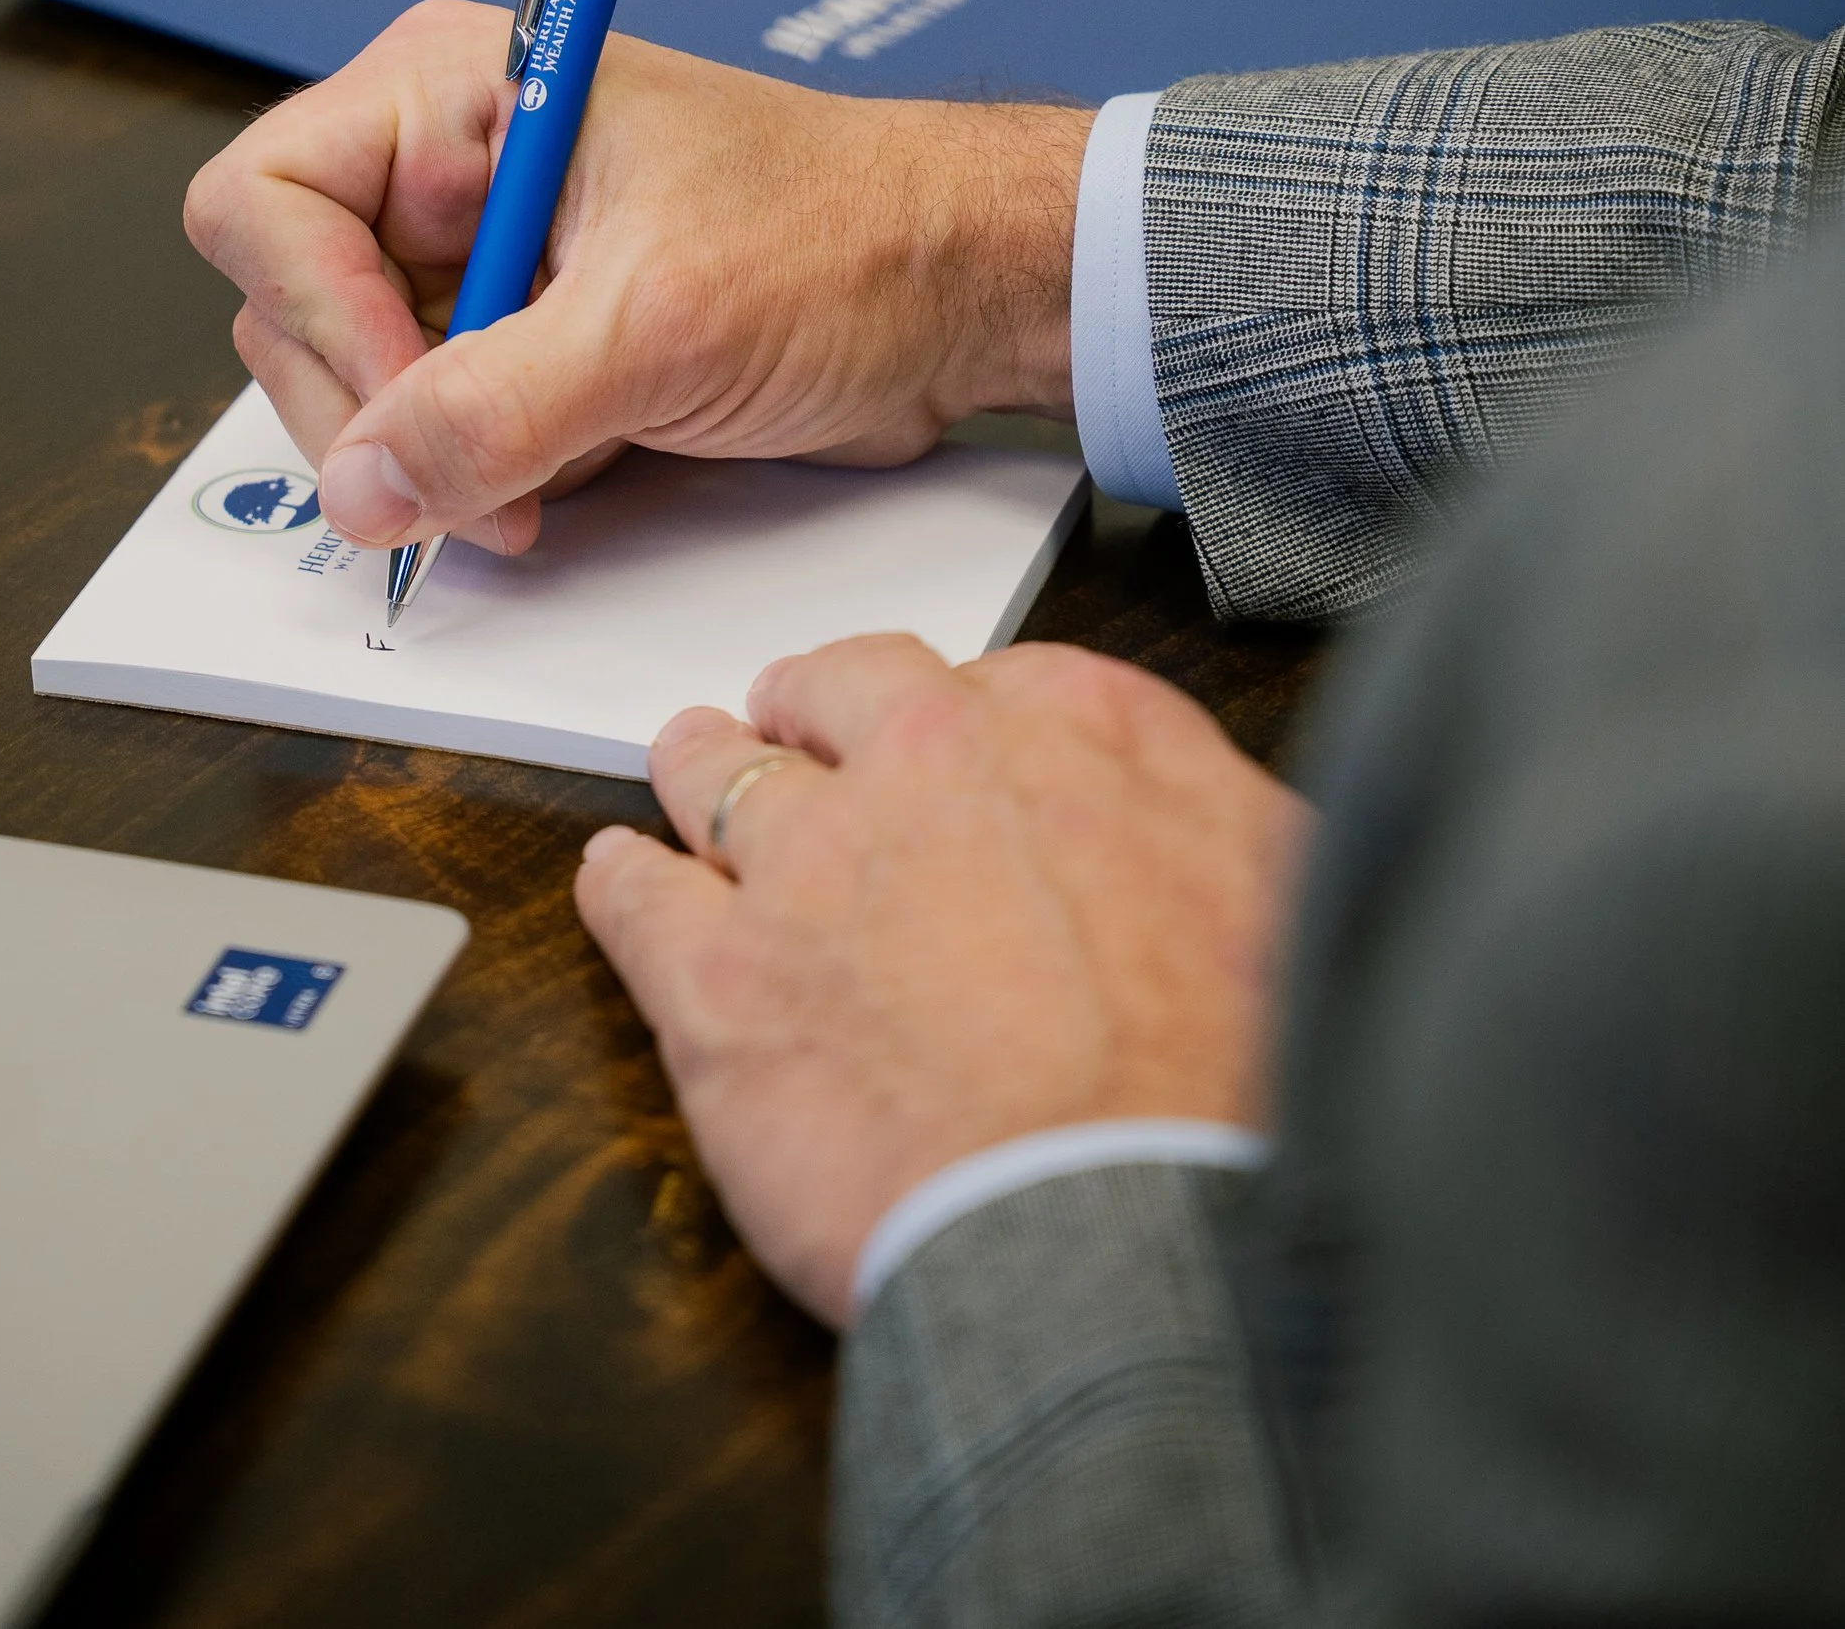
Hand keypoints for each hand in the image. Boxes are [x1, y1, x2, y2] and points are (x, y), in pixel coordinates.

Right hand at [183, 0, 1088, 556]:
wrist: (960, 292)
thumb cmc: (844, 241)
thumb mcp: (659, 325)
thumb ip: (494, 408)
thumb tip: (361, 486)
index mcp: (457, 89)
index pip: (268, 199)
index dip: (319, 316)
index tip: (409, 405)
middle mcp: (447, 161)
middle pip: (287, 303)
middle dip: (371, 410)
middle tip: (470, 486)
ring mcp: (480, 253)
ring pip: (355, 380)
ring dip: (429, 457)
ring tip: (538, 486)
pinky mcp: (522, 333)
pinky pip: (433, 422)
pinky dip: (478, 474)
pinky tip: (561, 480)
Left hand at [575, 637, 1312, 1327]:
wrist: (1133, 1226)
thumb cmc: (1232, 1083)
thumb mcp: (1287, 888)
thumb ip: (1211, 815)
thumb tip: (1199, 814)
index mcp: (1071, 725)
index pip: (970, 680)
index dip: (940, 730)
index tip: (929, 757)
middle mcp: (927, 760)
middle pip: (829, 694)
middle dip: (809, 716)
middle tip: (794, 739)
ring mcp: (810, 862)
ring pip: (715, 774)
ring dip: (702, 775)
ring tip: (689, 776)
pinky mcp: (719, 977)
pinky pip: (632, 894)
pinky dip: (622, 884)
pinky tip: (618, 884)